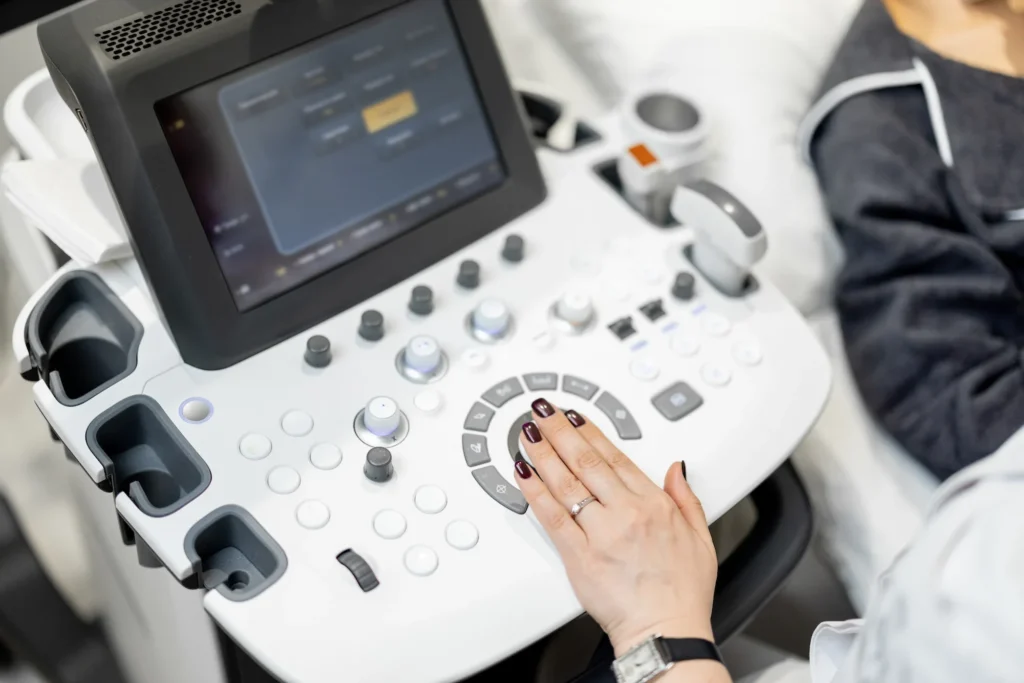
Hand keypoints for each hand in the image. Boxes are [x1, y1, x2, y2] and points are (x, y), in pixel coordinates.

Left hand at [514, 399, 718, 655]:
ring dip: (544, 452)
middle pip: (586, 461)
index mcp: (654, 505)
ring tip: (528, 432)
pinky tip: (523, 472)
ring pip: (566, 482)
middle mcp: (626, 513)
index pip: (615, 456)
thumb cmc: (682, 593)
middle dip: (561, 431)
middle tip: (544, 411)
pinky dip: (535, 491)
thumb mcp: (700, 538)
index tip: (575, 416)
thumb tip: (677, 468)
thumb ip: (686, 498)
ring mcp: (601, 534)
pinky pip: (552, 517)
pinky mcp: (579, 557)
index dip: (591, 432)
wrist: (666, 633)